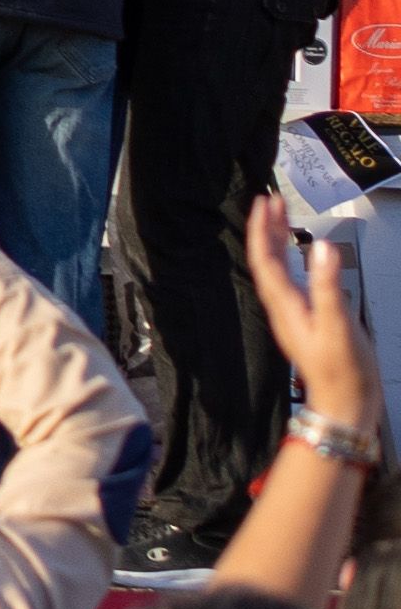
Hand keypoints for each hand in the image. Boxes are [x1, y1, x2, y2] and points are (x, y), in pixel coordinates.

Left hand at [249, 193, 378, 422]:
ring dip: (278, 242)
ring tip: (283, 219)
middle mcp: (284, 308)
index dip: (261, 229)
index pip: (265, 258)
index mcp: (286, 305)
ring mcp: (294, 315)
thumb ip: (330, 287)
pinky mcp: (308, 321)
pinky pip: (293, 282)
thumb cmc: (343, 373)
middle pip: (268, 260)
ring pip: (279, 270)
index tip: (264, 203)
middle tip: (273, 201)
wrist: (346, 407)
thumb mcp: (339, 326)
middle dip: (267, 229)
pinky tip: (304, 258)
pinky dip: (294, 262)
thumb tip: (322, 249)